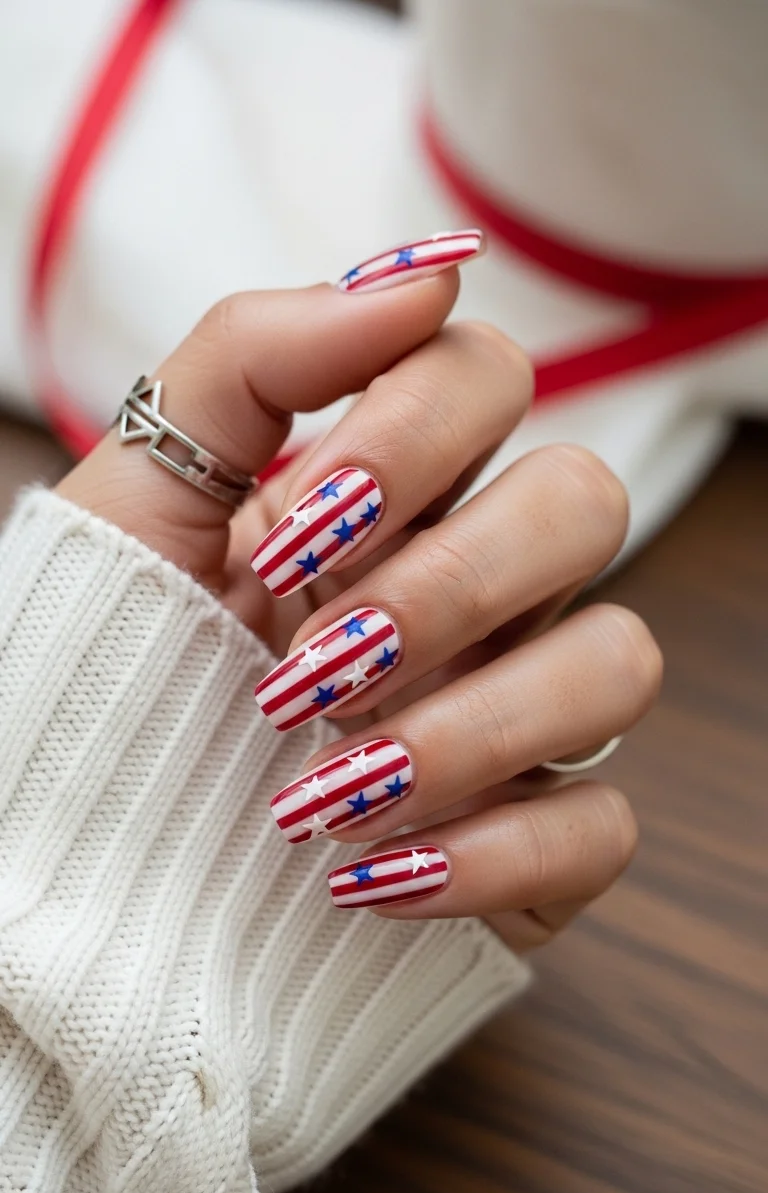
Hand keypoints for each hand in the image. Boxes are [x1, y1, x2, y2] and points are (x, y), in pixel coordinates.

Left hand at [58, 249, 661, 949]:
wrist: (93, 842)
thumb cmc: (121, 659)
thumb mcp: (144, 489)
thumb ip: (257, 354)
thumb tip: (425, 274)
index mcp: (396, 490)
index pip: (487, 377)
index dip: (403, 441)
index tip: (282, 539)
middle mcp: (479, 587)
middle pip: (584, 501)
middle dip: (442, 583)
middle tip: (312, 664)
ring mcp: (518, 710)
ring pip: (620, 663)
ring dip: (467, 729)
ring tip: (324, 793)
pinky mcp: (533, 840)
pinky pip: (599, 829)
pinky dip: (488, 858)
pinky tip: (367, 877)